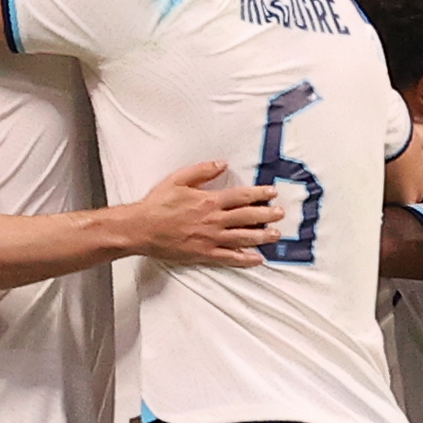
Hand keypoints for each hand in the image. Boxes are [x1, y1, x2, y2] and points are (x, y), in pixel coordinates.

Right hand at [123, 162, 280, 266]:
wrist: (141, 229)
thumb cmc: (157, 204)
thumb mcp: (178, 179)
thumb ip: (202, 171)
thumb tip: (222, 164)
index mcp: (209, 200)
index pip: (241, 196)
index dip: (260, 194)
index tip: (272, 193)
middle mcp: (214, 220)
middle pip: (247, 217)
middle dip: (267, 215)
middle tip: (280, 214)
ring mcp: (210, 239)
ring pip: (243, 238)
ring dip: (262, 236)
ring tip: (275, 235)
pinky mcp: (204, 254)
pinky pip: (229, 258)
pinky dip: (244, 259)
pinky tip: (257, 259)